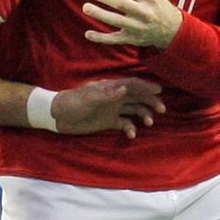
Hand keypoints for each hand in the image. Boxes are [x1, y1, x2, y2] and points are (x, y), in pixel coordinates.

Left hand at [50, 77, 164, 137]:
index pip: (132, 84)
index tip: (159, 91)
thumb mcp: (89, 98)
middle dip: (150, 101)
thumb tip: (126, 89)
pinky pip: (124, 124)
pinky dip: (130, 128)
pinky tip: (132, 134)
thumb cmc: (72, 103)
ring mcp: (112, 109)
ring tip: (149, 123)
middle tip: (162, 109)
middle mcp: (114, 97)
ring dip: (143, 115)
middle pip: (137, 97)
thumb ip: (107, 95)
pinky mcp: (109, 122)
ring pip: (134, 110)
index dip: (145, 86)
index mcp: (110, 88)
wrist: (57, 116)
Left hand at [83, 0, 182, 48]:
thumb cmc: (156, 5)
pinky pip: (114, 39)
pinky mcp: (132, 40)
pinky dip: (101, 38)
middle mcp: (144, 12)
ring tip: (86, 7)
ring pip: (116, 21)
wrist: (172, 30)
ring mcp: (138, 27)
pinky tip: (88, 34)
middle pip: (120, 3)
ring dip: (99, 14)